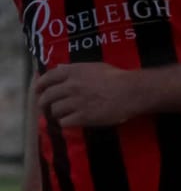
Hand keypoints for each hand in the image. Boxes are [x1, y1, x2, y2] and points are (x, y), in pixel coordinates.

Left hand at [34, 63, 152, 127]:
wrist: (132, 92)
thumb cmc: (118, 77)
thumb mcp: (95, 67)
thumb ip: (75, 68)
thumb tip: (59, 66)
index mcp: (72, 72)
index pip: (48, 78)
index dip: (40, 85)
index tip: (37, 90)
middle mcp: (71, 86)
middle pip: (48, 96)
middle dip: (44, 102)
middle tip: (45, 107)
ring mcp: (76, 102)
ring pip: (54, 110)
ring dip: (55, 114)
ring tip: (60, 116)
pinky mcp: (83, 116)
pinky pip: (64, 122)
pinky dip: (64, 123)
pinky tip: (69, 123)